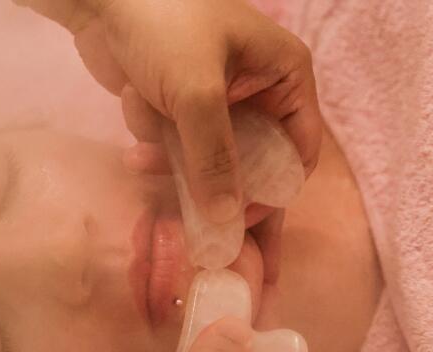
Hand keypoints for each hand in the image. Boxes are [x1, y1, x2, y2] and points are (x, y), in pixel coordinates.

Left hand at [15, 0, 321, 225]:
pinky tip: (134, 135)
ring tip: (142, 157)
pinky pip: (178, 152)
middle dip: (221, 194)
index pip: (297, 153)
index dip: (274, 193)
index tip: (242, 225)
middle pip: (254, 167)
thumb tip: (227, 221)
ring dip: (176, 166)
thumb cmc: (165, 24)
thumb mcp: (196, 91)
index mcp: (284, 79)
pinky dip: (155, 146)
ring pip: (210, 164)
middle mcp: (258, 95)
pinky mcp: (180, 112)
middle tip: (209, 246)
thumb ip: (214, 158)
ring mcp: (217, 105)